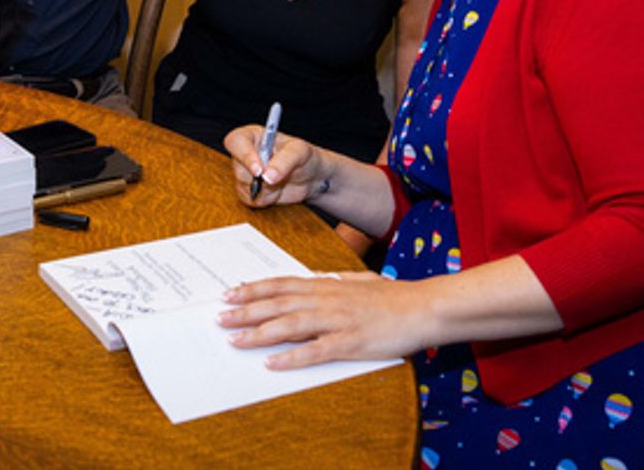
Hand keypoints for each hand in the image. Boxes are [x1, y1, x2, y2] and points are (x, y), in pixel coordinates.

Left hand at [219, 272, 430, 367]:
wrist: (423, 307)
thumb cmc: (392, 296)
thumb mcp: (358, 281)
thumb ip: (333, 281)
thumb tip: (312, 278)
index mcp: (327, 285)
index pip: (281, 285)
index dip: (253, 289)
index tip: (230, 293)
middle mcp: (327, 299)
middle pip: (278, 304)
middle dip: (246, 310)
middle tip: (220, 317)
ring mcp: (337, 321)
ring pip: (290, 326)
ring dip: (260, 333)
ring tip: (236, 340)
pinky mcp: (350, 342)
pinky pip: (316, 352)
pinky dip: (292, 358)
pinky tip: (272, 364)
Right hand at [225, 126, 328, 207]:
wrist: (311, 178)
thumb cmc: (305, 157)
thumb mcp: (299, 153)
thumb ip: (284, 161)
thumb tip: (266, 176)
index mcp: (253, 136)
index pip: (236, 141)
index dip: (244, 156)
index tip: (259, 170)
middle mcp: (246, 154)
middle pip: (238, 168)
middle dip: (259, 179)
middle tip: (278, 179)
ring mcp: (246, 173)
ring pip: (243, 186)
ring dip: (265, 190)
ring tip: (280, 182)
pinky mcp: (249, 190)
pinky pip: (250, 199)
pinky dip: (266, 199)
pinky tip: (276, 191)